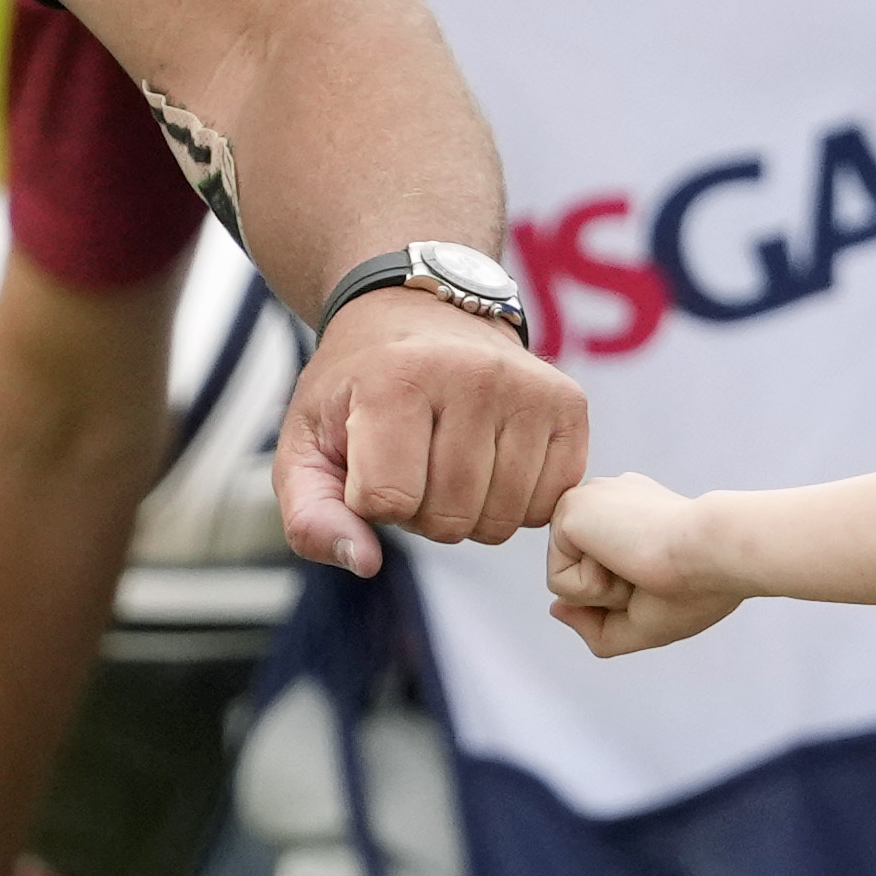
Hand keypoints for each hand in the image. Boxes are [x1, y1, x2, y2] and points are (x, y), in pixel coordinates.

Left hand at [278, 287, 588, 574]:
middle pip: (450, 518)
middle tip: (413, 463)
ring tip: (450, 461)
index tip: (367, 462)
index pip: (388, 501)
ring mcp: (529, 388)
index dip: (371, 501)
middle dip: (422, 512)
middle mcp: (473, 375)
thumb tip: (365, 563)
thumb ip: (310, 514)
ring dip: (469, 512)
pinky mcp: (569, 403)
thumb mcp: (306, 442)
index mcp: (397, 377)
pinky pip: (548, 504)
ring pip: (503, 519)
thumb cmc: (357, 388)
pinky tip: (493, 461)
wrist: (418, 312)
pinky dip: (517, 502)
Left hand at [544, 473, 739, 654]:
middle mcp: (608, 502)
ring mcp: (588, 501)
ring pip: (567, 584)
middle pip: (583, 582)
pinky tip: (624, 558)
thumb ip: (597, 624)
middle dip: (618, 598)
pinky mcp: (569, 510)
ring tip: (640, 564)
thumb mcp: (647, 622)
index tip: (673, 574)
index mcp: (633, 515)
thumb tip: (555, 609)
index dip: (633, 597)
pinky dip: (594, 588)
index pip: (604, 575)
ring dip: (606, 594)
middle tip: (657, 572)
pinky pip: (559, 583)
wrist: (716, 554)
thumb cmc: (699, 588)